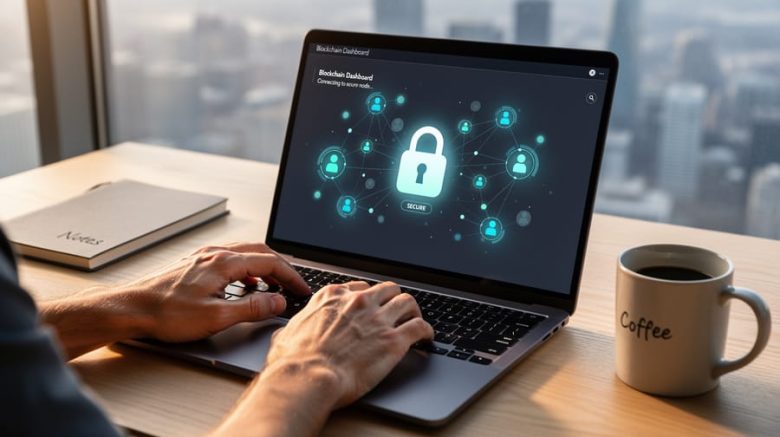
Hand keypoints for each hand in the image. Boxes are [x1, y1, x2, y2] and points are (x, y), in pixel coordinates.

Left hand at [122, 242, 309, 342]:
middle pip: (260, 252)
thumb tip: (277, 301)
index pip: (271, 262)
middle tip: (292, 285)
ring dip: (264, 267)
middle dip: (281, 268)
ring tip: (273, 285)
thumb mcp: (217, 316)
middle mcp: (215, 254)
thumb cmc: (166, 313)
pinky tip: (244, 284)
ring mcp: (203, 258)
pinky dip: (246, 269)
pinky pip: (229, 259)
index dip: (291, 276)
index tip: (301, 290)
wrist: (131, 309)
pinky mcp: (194, 265)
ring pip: (244, 254)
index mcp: (224, 263)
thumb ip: (252, 308)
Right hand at [263, 281, 433, 407]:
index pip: (360, 287)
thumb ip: (296, 327)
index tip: (371, 306)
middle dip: (393, 299)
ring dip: (413, 311)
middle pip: (388, 289)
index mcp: (333, 297)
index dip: (368, 297)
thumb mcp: (287, 334)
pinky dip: (426, 331)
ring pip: (408, 302)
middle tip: (396, 311)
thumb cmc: (294, 361)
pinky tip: (427, 337)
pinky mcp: (394, 340)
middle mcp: (358, 302)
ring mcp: (378, 319)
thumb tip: (290, 332)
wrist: (308, 377)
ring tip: (414, 320)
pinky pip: (420, 327)